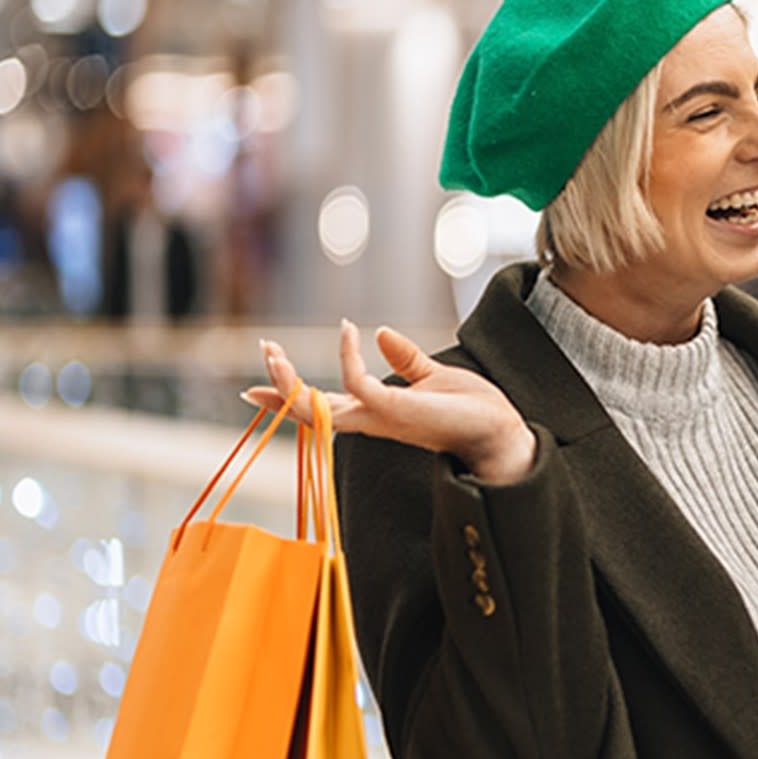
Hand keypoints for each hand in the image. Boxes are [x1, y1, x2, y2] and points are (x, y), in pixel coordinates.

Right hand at [242, 319, 535, 483]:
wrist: (500, 429)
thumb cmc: (471, 410)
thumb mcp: (432, 378)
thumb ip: (406, 360)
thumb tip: (382, 333)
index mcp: (375, 413)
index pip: (322, 408)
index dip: (290, 396)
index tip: (256, 387)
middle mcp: (371, 419)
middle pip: (308, 411)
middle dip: (279, 385)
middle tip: (264, 351)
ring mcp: (380, 417)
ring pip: (317, 406)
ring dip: (289, 379)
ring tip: (273, 349)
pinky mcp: (396, 410)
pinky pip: (357, 384)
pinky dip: (347, 356)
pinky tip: (349, 329)